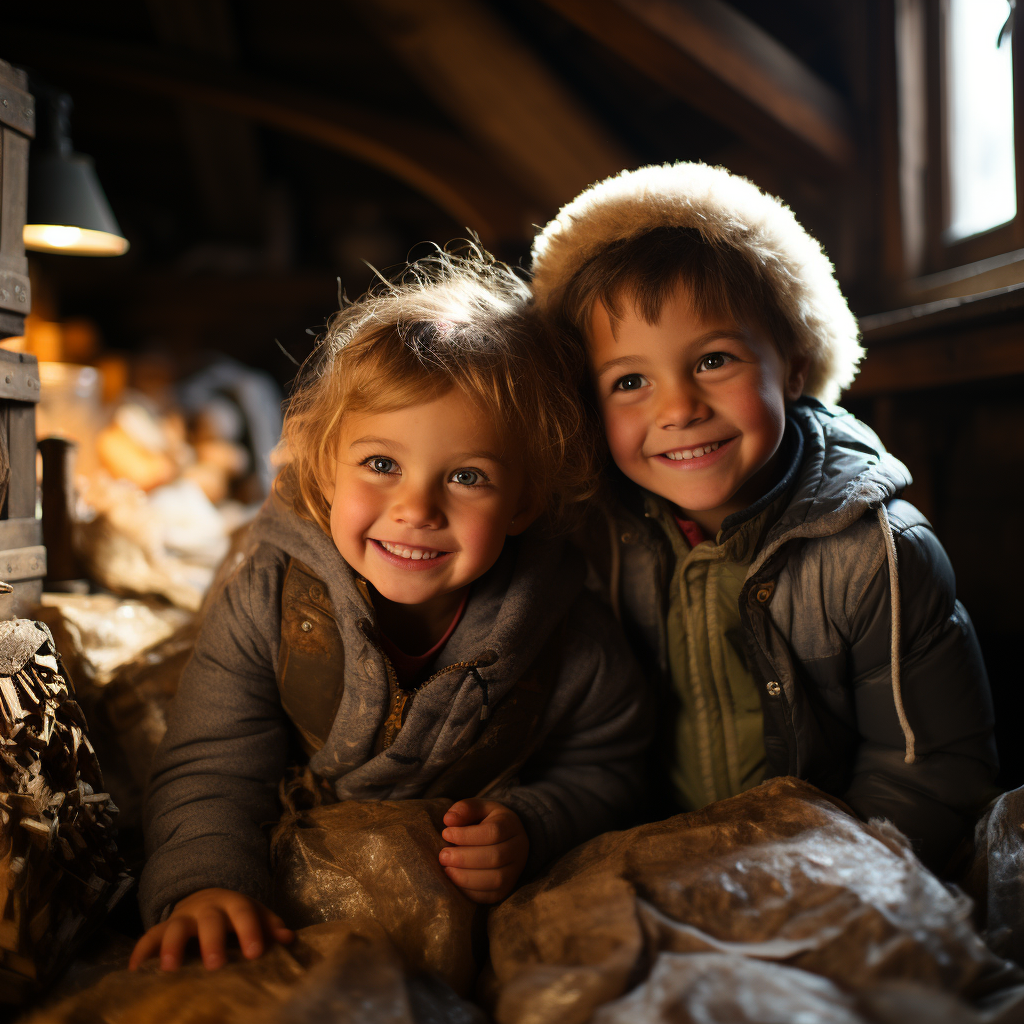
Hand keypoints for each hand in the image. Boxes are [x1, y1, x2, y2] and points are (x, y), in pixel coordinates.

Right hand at [128, 887, 293, 971]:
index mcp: (234, 903)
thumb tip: (288, 938)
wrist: (206, 899)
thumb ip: (270, 926)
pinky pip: (148, 937)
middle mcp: (206, 908)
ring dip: (171, 946)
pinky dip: (140, 952)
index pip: (244, 912)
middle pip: (209, 920)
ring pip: (174, 927)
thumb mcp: (255, 915)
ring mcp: (182, 917)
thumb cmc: (236, 916)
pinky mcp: (162, 929)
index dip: (250, 931)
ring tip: (168, 969)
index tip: (255, 954)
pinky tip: (134, 971)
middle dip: (212, 941)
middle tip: (215, 965)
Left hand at [438, 798, 528, 902]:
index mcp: (511, 825)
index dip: (467, 835)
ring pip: (496, 880)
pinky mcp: (507, 890)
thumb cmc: (487, 821)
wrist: (506, 839)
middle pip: (495, 857)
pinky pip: (491, 896)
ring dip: (466, 877)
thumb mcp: (478, 808)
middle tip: (442, 856)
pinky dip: (470, 891)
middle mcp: (519, 849)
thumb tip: (448, 820)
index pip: (493, 832)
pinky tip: (454, 881)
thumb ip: (464, 809)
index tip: (446, 833)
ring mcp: (515, 872)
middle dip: (464, 858)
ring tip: (446, 870)